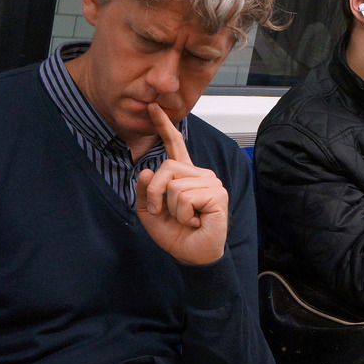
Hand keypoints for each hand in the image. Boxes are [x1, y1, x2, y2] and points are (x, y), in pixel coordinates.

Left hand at [135, 103, 228, 264]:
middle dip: (156, 193)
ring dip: (173, 209)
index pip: (175, 145)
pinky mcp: (218, 195)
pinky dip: (184, 214)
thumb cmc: (176, 234)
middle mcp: (200, 174)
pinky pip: (185, 197)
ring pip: (174, 185)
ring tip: (186, 219)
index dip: (164, 126)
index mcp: (184, 175)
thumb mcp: (150, 212)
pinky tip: (195, 221)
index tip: (153, 107)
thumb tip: (147, 171)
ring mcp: (211, 183)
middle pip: (167, 166)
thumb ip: (145, 191)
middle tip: (164, 212)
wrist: (192, 255)